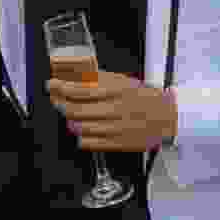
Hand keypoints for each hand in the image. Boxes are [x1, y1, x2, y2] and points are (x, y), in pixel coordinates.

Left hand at [47, 70, 176, 151]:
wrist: (166, 117)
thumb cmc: (143, 98)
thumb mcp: (124, 82)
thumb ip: (101, 79)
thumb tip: (78, 76)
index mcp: (117, 91)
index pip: (83, 90)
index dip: (63, 88)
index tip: (53, 85)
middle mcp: (116, 110)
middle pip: (78, 110)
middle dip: (61, 104)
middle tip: (56, 100)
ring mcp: (116, 128)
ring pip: (82, 127)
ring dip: (69, 121)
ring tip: (68, 115)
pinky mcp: (118, 143)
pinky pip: (91, 143)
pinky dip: (80, 137)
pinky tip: (80, 130)